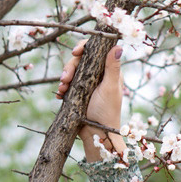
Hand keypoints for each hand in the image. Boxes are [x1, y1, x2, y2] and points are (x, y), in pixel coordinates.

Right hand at [57, 39, 125, 160]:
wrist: (97, 135)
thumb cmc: (107, 112)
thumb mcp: (110, 88)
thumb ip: (112, 68)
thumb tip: (119, 46)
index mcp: (109, 72)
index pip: (97, 51)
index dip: (85, 47)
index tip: (75, 52)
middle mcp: (99, 76)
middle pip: (81, 60)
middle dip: (70, 67)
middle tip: (65, 79)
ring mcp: (88, 84)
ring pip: (72, 71)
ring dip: (64, 78)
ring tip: (62, 89)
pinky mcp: (78, 93)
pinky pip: (68, 84)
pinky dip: (63, 88)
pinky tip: (60, 95)